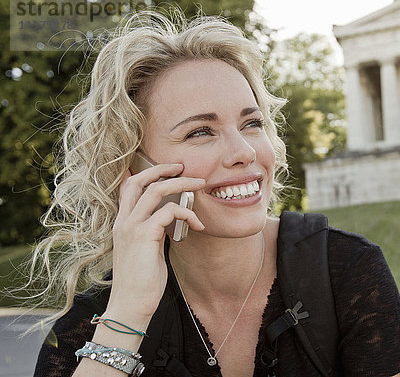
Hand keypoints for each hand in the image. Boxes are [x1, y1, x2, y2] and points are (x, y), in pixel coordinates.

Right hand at [106, 163, 204, 321]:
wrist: (131, 306)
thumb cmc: (142, 283)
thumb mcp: (147, 250)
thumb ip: (153, 232)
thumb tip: (168, 220)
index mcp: (123, 224)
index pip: (128, 187)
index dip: (145, 172)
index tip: (168, 168)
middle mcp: (124, 222)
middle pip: (139, 181)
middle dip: (163, 169)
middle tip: (184, 167)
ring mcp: (132, 227)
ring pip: (156, 190)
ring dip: (182, 184)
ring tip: (200, 185)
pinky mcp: (144, 236)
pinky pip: (169, 211)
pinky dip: (188, 213)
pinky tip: (198, 225)